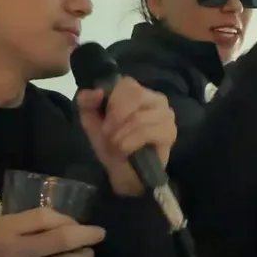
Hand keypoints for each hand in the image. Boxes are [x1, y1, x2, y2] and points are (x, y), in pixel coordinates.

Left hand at [76, 78, 175, 196]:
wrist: (123, 172)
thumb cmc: (111, 144)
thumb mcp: (91, 121)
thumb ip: (86, 102)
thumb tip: (97, 92)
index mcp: (137, 92)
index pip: (126, 83)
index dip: (111, 101)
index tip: (103, 120)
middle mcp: (156, 98)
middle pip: (136, 95)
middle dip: (116, 117)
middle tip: (109, 134)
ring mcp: (166, 115)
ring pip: (139, 117)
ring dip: (121, 135)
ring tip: (117, 145)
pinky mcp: (170, 133)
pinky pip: (147, 132)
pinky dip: (130, 142)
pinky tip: (126, 150)